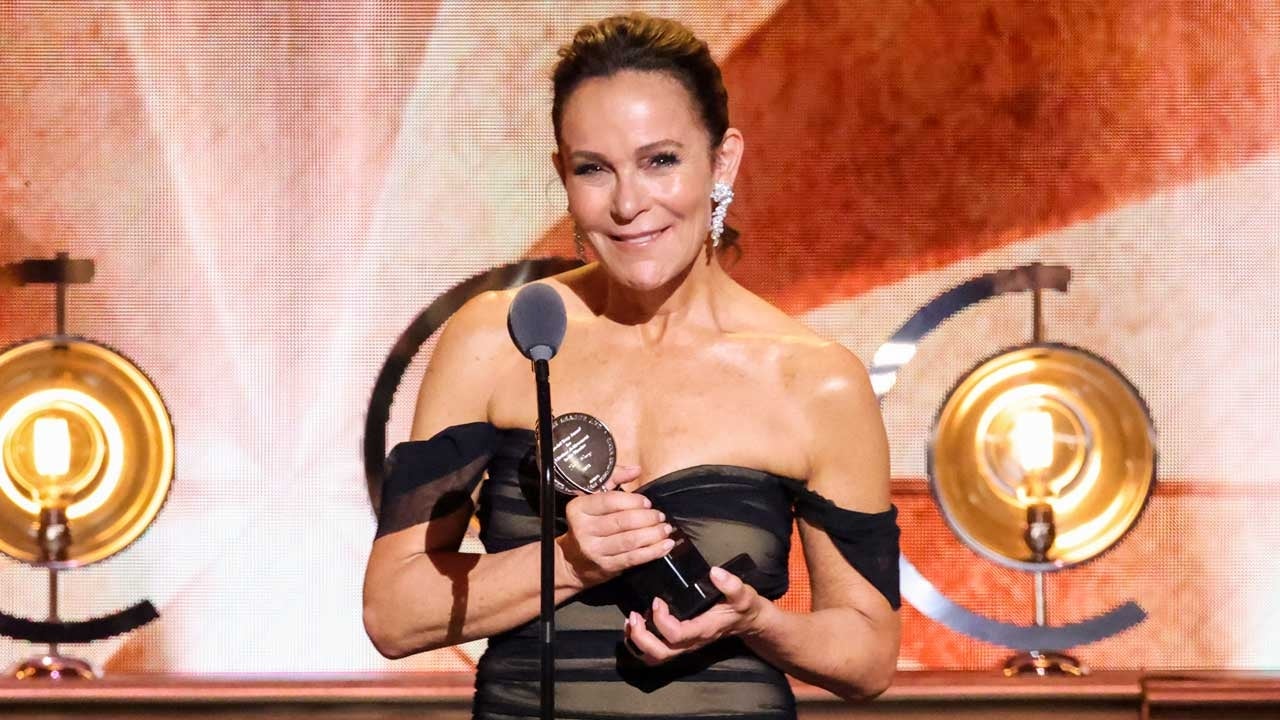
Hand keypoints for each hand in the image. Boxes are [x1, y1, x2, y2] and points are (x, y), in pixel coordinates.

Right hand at [555, 466, 675, 589]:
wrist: (572, 560)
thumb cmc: (588, 523)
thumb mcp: (593, 497)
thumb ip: (613, 478)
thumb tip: (635, 469)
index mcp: (579, 508)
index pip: (609, 501)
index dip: (632, 501)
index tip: (647, 502)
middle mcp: (584, 529)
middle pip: (622, 521)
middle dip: (647, 518)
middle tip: (660, 516)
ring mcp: (594, 550)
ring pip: (630, 540)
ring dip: (653, 534)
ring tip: (665, 529)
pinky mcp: (606, 566)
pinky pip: (634, 558)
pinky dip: (653, 551)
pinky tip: (665, 545)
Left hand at [622, 566, 770, 665]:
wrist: (744, 621)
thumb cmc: (741, 607)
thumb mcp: (742, 594)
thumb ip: (732, 584)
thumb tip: (715, 573)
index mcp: (702, 630)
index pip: (676, 635)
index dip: (661, 620)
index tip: (657, 601)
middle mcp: (690, 643)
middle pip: (659, 654)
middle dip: (641, 637)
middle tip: (634, 615)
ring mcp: (683, 646)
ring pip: (654, 657)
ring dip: (636, 642)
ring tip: (631, 621)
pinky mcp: (678, 643)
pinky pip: (654, 652)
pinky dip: (639, 642)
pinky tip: (636, 624)